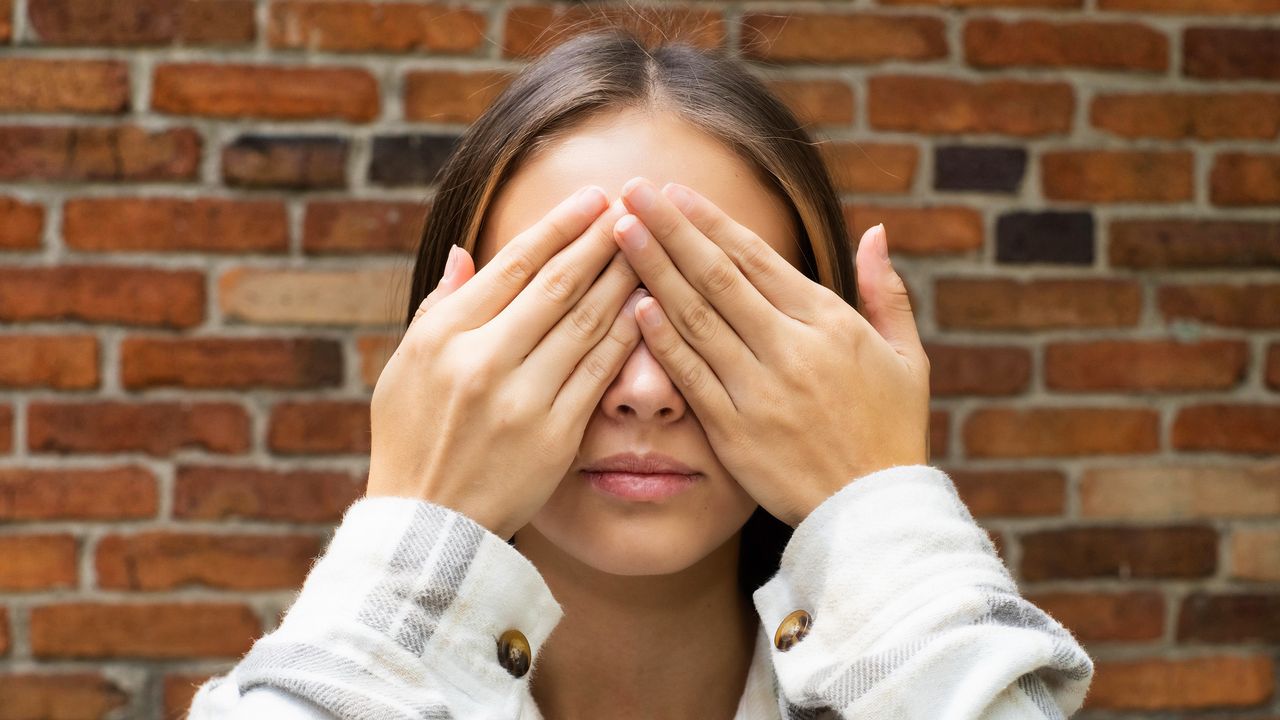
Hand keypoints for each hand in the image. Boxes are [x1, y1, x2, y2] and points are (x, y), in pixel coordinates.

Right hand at [368, 186, 645, 539]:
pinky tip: (647, 309)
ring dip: (622, 279)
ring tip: (650, 247)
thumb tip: (463, 252)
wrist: (428, 527)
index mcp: (443, 337)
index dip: (558, 227)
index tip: (592, 198)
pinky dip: (625, 336)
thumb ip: (438, 308)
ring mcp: (521, 400)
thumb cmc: (412, 440)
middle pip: (556, 285)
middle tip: (634, 207)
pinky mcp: (554, 436)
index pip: (512, 266)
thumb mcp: (403, 370)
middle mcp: (482, 362)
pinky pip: (599, 374)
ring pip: (585, 323)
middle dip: (600, 240)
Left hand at [611, 177, 930, 527]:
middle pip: (717, 276)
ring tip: (620, 234)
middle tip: (633, 190)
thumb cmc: (892, 431)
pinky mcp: (735, 431)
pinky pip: (691, 376)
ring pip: (696, 318)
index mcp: (829, 323)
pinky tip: (633, 307)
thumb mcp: (908, 358)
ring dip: (654, 271)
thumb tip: (875, 233)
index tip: (674, 192)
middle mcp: (791, 348)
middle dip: (671, 228)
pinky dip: (662, 341)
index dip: (711, 222)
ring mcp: (760, 390)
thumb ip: (886, 292)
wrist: (874, 514)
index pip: (757, 258)